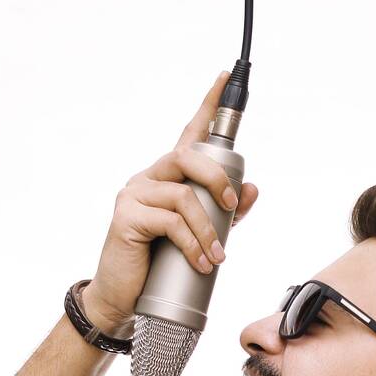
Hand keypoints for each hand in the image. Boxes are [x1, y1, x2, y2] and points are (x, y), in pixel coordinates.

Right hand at [84, 70, 259, 331]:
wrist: (123, 298)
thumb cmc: (160, 266)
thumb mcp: (200, 236)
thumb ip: (225, 214)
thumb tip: (252, 189)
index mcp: (167, 178)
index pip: (189, 134)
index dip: (208, 105)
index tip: (224, 77)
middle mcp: (149, 178)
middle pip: (187, 158)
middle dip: (218, 180)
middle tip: (233, 208)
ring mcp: (134, 195)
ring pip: (182, 195)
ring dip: (208, 227)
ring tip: (218, 256)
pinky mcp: (126, 218)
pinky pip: (169, 222)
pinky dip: (191, 243)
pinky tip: (201, 262)